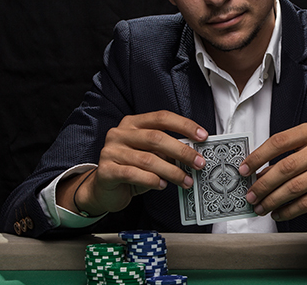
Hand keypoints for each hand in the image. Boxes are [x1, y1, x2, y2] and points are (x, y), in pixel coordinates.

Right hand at [58, 110, 207, 215]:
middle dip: (182, 151)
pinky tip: (162, 185)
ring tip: (186, 181)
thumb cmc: (131, 169)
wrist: (103, 189)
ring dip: (172, 171)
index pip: (162, 118)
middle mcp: (120, 133)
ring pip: (148, 159)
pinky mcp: (106, 170)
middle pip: (156, 138)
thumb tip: (194, 153)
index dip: (184, 125)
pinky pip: (134, 174)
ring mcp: (111, 151)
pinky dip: (152, 180)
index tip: (203, 136)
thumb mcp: (150, 155)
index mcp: (133, 123)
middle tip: (199, 163)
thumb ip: (167, 151)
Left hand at [238, 121, 306, 220]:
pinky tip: (278, 212)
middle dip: (264, 184)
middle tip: (251, 195)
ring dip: (273, 200)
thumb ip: (281, 160)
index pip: (280, 141)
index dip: (258, 156)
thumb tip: (254, 176)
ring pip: (295, 187)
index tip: (244, 169)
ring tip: (261, 207)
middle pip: (286, 167)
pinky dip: (288, 210)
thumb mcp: (303, 151)